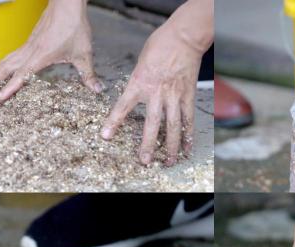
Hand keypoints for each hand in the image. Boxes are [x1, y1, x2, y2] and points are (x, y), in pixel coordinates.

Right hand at [0, 0, 101, 102]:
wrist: (67, 5)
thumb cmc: (73, 27)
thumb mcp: (84, 54)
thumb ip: (88, 74)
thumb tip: (97, 89)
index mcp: (40, 56)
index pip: (21, 75)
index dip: (10, 88)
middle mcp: (29, 51)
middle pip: (3, 69)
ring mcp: (27, 45)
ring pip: (5, 61)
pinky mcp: (29, 41)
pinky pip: (11, 56)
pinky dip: (4, 67)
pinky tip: (4, 73)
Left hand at [100, 23, 202, 165]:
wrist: (184, 37)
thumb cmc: (160, 44)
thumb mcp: (141, 62)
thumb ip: (139, 81)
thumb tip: (137, 94)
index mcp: (140, 82)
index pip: (123, 106)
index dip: (113, 122)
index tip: (105, 135)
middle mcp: (157, 92)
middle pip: (152, 124)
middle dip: (148, 144)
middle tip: (145, 161)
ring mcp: (175, 95)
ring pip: (173, 126)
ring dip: (171, 146)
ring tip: (169, 161)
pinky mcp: (188, 95)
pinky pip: (189, 119)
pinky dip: (189, 135)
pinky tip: (188, 148)